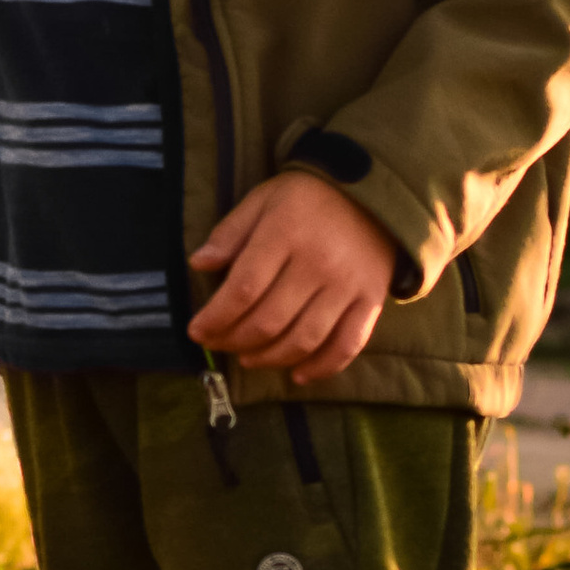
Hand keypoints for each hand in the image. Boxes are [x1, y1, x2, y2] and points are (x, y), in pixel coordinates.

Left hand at [187, 169, 396, 387]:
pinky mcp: (372, 301)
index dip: (216, 317)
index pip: (243, 289)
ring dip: (270, 358)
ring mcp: (348, 286)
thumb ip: (229, 233)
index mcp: (286, 234)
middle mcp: (319, 263)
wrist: (373, 194)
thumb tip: (198, 264)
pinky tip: (298, 375)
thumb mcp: (262, 200)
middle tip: (218, 343)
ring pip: (304, 339)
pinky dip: (321, 367)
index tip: (197, 331)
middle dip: (234, 341)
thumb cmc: (306, 198)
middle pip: (269, 321)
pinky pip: (347, 345)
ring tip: (248, 358)